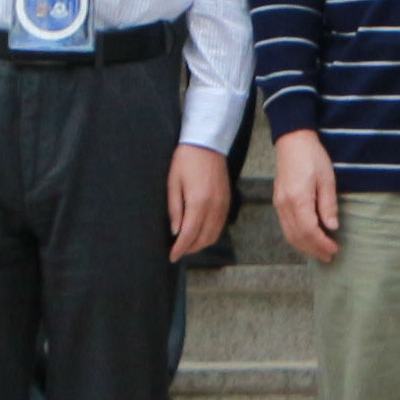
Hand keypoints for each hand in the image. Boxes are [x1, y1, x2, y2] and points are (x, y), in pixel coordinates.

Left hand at [166, 141, 235, 262]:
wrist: (207, 143)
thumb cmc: (186, 160)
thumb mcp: (173, 183)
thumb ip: (174, 209)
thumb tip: (175, 231)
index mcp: (198, 202)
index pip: (189, 234)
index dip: (180, 249)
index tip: (172, 257)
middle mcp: (214, 206)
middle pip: (203, 239)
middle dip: (190, 249)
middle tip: (177, 251)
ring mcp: (223, 204)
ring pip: (214, 234)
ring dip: (201, 244)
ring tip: (187, 244)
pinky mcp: (227, 201)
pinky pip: (220, 225)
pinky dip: (210, 234)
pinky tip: (200, 232)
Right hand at [271, 130, 344, 264]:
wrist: (292, 140)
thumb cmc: (312, 156)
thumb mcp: (327, 178)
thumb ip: (328, 204)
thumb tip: (332, 226)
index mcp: (298, 199)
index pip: (309, 231)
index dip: (322, 243)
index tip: (334, 249)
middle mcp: (284, 205)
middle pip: (297, 237)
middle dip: (314, 250)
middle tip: (329, 257)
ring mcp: (278, 204)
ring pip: (289, 234)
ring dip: (304, 247)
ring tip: (319, 252)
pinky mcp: (278, 202)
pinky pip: (285, 227)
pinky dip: (296, 238)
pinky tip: (307, 240)